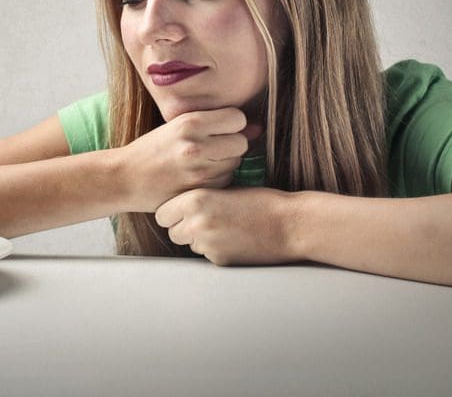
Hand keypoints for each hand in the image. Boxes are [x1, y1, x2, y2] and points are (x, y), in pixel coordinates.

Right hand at [116, 108, 248, 211]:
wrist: (125, 178)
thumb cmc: (153, 149)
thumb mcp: (178, 127)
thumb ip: (215, 124)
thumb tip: (258, 127)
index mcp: (189, 122)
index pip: (237, 118)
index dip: (232, 125)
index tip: (219, 130)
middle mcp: (195, 145)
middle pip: (241, 143)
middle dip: (232, 146)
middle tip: (212, 149)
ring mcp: (198, 170)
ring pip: (235, 163)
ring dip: (225, 164)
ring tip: (202, 163)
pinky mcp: (199, 190)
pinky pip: (226, 181)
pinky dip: (218, 180)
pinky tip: (199, 177)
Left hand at [154, 187, 300, 265]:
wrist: (290, 224)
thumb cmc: (260, 201)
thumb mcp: (224, 189)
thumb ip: (198, 198)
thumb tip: (177, 206)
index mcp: (195, 200)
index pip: (161, 214)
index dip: (171, 212)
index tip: (181, 210)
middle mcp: (196, 224)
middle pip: (172, 232)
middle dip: (183, 227)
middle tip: (203, 220)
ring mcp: (207, 245)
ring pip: (189, 244)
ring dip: (199, 239)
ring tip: (224, 227)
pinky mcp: (220, 261)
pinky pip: (207, 255)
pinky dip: (216, 249)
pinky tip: (235, 239)